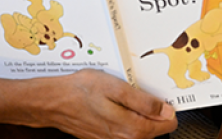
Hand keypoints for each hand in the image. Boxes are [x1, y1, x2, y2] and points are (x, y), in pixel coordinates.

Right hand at [35, 69, 176, 138]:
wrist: (53, 102)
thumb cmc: (80, 92)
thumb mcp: (116, 88)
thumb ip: (144, 102)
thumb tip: (166, 110)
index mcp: (132, 128)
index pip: (168, 124)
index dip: (167, 107)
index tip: (161, 95)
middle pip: (154, 128)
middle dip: (153, 110)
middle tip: (140, 91)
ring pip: (139, 129)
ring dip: (138, 113)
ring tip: (125, 95)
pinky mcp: (104, 137)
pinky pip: (124, 130)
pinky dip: (124, 116)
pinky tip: (113, 104)